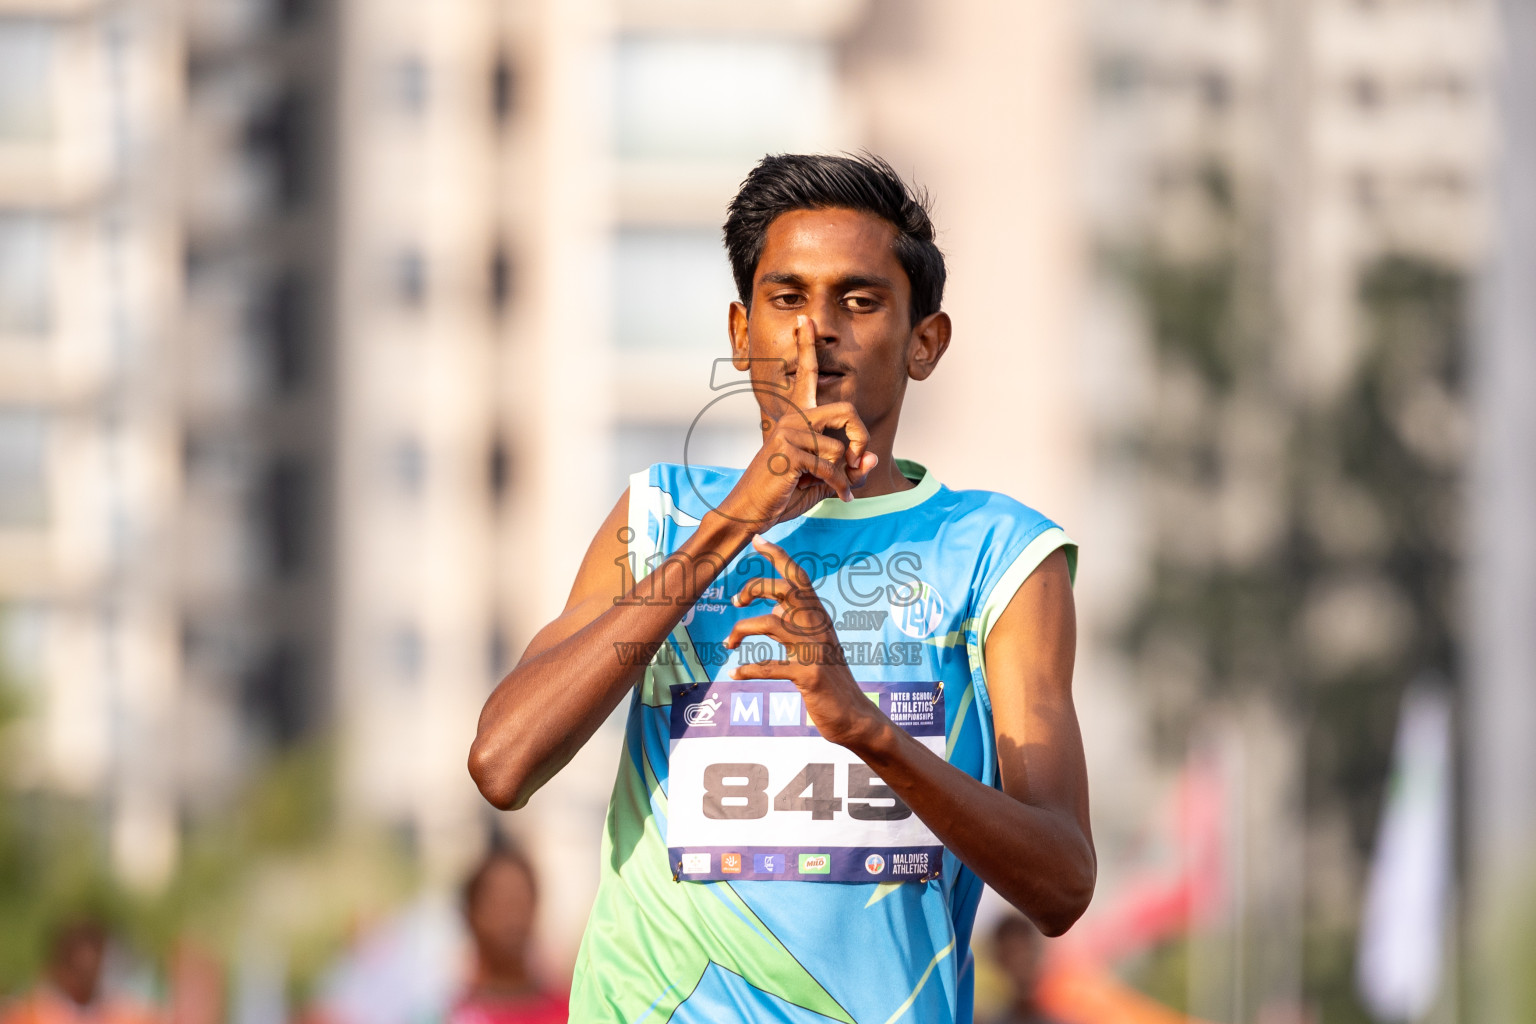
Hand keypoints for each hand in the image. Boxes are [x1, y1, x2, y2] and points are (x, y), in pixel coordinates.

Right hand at [715, 315, 878, 526]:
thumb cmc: (784, 494)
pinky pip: (832, 466)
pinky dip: (840, 486)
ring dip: (845, 474)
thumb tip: (870, 457)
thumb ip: (847, 468)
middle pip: (847, 411)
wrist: (750, 512)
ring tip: (837, 487)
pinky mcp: (789, 451)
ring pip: (840, 447)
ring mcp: (789, 433)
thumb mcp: (824, 479)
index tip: (804, 320)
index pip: (806, 376)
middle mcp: (793, 419)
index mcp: (798, 417)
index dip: (806, 347)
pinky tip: (838, 496)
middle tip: (859, 460)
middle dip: (861, 437)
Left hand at [722, 535, 883, 747]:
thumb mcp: (815, 645)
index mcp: (819, 617)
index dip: (778, 556)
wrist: (854, 717)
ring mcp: (815, 651)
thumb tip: (775, 609)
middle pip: (786, 590)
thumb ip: (796, 625)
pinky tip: (735, 672)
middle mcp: (818, 628)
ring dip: (741, 630)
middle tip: (737, 601)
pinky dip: (748, 669)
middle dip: (755, 588)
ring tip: (728, 643)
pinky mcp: (809, 676)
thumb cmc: (830, 680)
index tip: (757, 540)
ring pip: (771, 624)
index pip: (798, 577)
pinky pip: (770, 667)